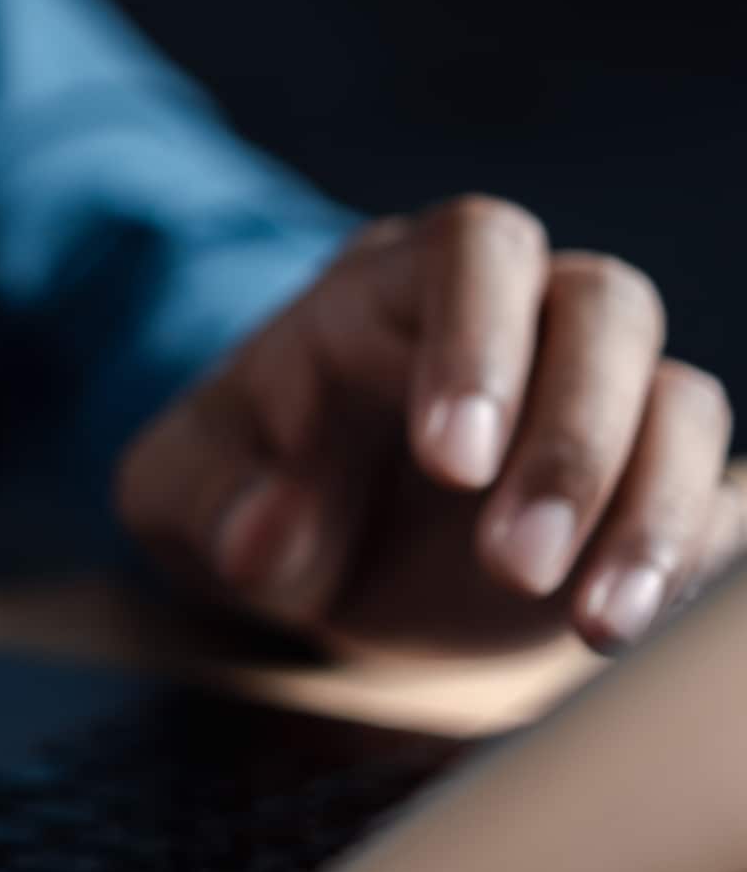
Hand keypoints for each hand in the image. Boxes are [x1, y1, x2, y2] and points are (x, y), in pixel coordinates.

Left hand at [117, 196, 746, 655]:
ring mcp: (592, 397)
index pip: (475, 248)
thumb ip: (208, 505)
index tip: (451, 465)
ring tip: (590, 623)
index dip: (481, 342)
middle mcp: (516, 317)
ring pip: (679, 399)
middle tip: (512, 566)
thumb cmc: (238, 488)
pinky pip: (707, 491)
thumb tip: (262, 534)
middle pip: (605, 308)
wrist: (301, 553)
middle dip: (570, 439)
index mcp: (392, 286)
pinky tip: (620, 622)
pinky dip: (681, 554)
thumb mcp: (179, 495)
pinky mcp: (642, 486)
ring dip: (646, 508)